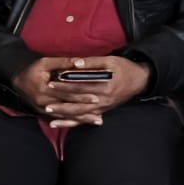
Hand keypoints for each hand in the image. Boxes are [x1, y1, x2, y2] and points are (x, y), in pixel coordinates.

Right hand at [11, 57, 103, 120]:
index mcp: (44, 89)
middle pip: (69, 107)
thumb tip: (79, 62)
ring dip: (83, 119)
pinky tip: (84, 122)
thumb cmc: (32, 70)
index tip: (96, 97)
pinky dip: (74, 121)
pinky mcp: (45, 114)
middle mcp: (44, 102)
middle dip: (86, 109)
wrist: (17, 82)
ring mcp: (44, 110)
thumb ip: (62, 63)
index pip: (67, 94)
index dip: (82, 96)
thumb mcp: (45, 62)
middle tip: (101, 110)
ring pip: (66, 116)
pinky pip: (61, 119)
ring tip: (98, 120)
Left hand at [19, 56, 151, 127]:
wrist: (139, 81)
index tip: (51, 82)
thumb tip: (74, 63)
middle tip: (45, 101)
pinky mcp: (102, 112)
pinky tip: (59, 124)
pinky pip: (85, 120)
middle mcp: (103, 100)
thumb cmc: (124, 68)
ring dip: (64, 114)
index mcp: (104, 85)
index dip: (65, 84)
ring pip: (80, 114)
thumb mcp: (110, 60)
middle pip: (78, 102)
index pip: (80, 86)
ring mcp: (103, 108)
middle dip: (61, 101)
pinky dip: (71, 122)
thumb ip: (92, 62)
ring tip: (48, 113)